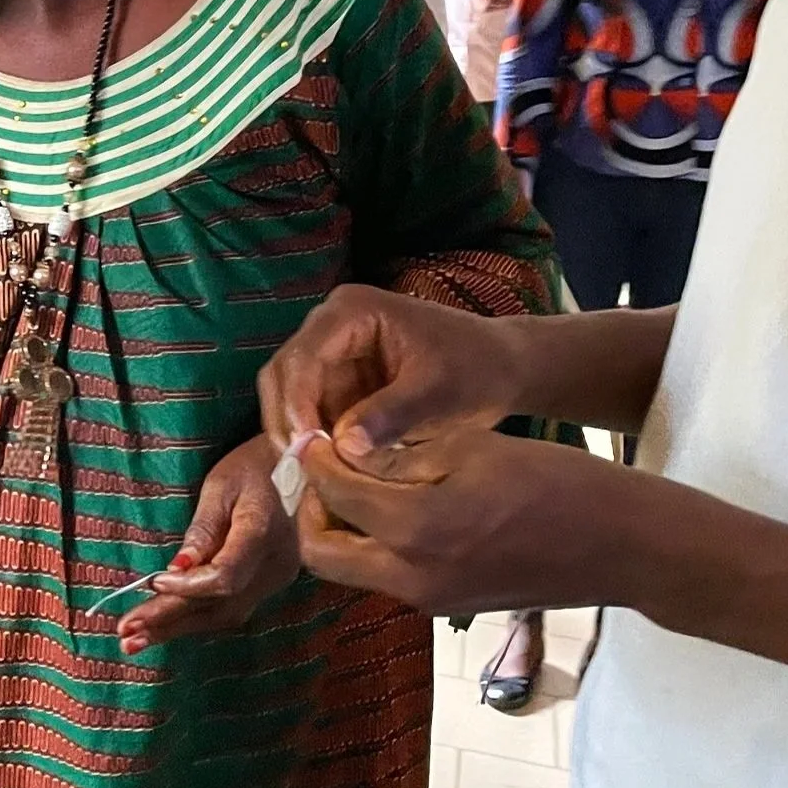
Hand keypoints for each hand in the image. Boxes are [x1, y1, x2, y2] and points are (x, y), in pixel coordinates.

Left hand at [117, 435, 301, 652]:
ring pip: (225, 616)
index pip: (226, 576)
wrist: (296, 467)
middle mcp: (275, 566)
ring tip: (134, 640)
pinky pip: (231, 609)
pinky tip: (165, 627)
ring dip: (178, 629)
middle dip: (170, 622)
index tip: (152, 582)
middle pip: (219, 606)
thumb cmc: (252, 468)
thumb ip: (202, 529)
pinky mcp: (270, 585)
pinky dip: (195, 619)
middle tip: (126, 635)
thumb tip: (177, 569)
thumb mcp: (220, 486)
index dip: (187, 586)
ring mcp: (277, 580)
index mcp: (262, 533)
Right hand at [257, 285, 533, 468]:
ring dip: (296, 433)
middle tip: (299, 469)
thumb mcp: (440, 392)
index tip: (306, 449)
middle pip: (284, 373)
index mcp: (352, 311)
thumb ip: (392, 414)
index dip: (296, 402)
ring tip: (309, 476)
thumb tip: (343, 445)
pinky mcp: (340, 380)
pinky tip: (322, 470)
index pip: (304, 356)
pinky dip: (313, 439)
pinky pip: (311, 411)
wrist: (503, 368)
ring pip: (290, 395)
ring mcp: (333, 353)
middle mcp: (331, 325)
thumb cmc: (477, 369)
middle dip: (287, 420)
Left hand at [292, 429, 656, 617]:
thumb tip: (343, 451)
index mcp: (418, 528)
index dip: (314, 458)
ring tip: (359, 485)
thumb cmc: (558, 482)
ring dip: (340, 530)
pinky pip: (387, 577)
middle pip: (321, 553)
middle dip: (310, 509)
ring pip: (351, 570)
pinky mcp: (447, 607)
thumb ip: (399, 456)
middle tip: (327, 470)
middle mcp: (413, 577)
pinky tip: (398, 508)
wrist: (625, 546)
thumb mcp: (472, 449)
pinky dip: (375, 545)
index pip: (333, 493)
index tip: (312, 433)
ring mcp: (430, 600)